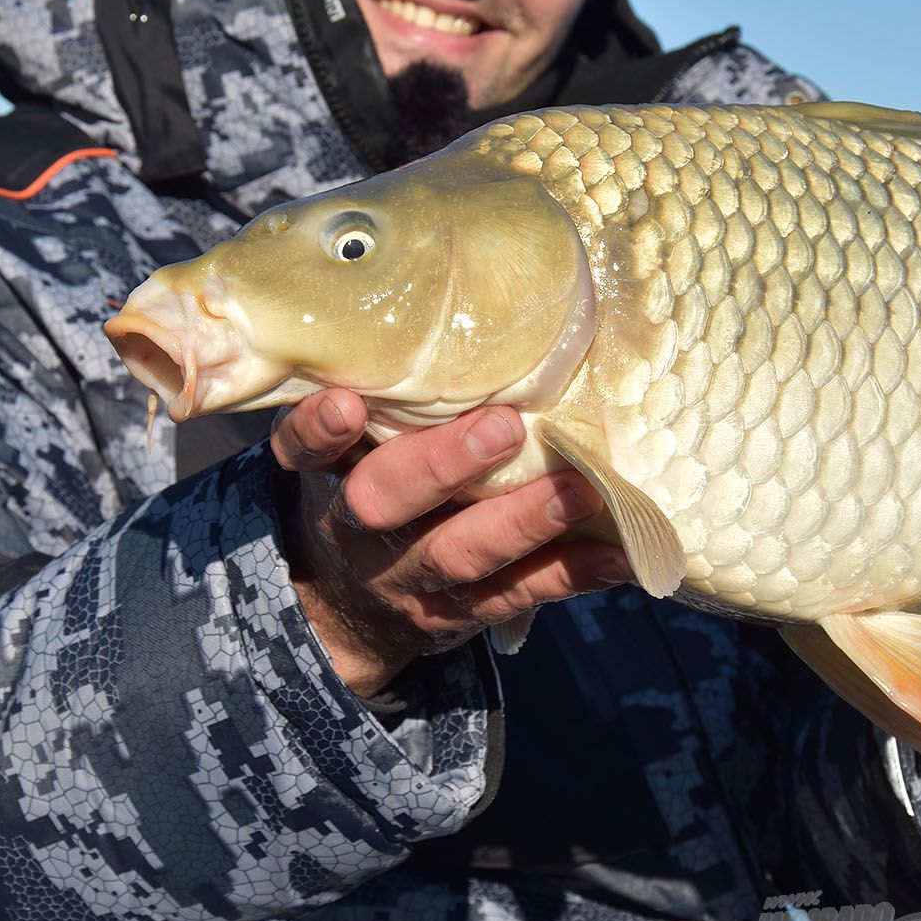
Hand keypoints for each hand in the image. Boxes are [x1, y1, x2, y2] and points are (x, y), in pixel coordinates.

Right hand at [271, 389, 633, 696]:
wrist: (347, 601)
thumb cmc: (367, 476)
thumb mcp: (352, 439)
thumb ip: (386, 390)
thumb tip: (471, 305)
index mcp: (324, 473)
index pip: (301, 449)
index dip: (318, 430)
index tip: (347, 403)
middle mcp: (355, 529)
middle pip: (382, 503)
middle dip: (442, 465)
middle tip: (504, 425)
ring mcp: (407, 579)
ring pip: (457, 555)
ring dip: (522, 520)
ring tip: (580, 487)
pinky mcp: (457, 614)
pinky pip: (516, 595)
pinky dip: (572, 574)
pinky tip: (620, 550)